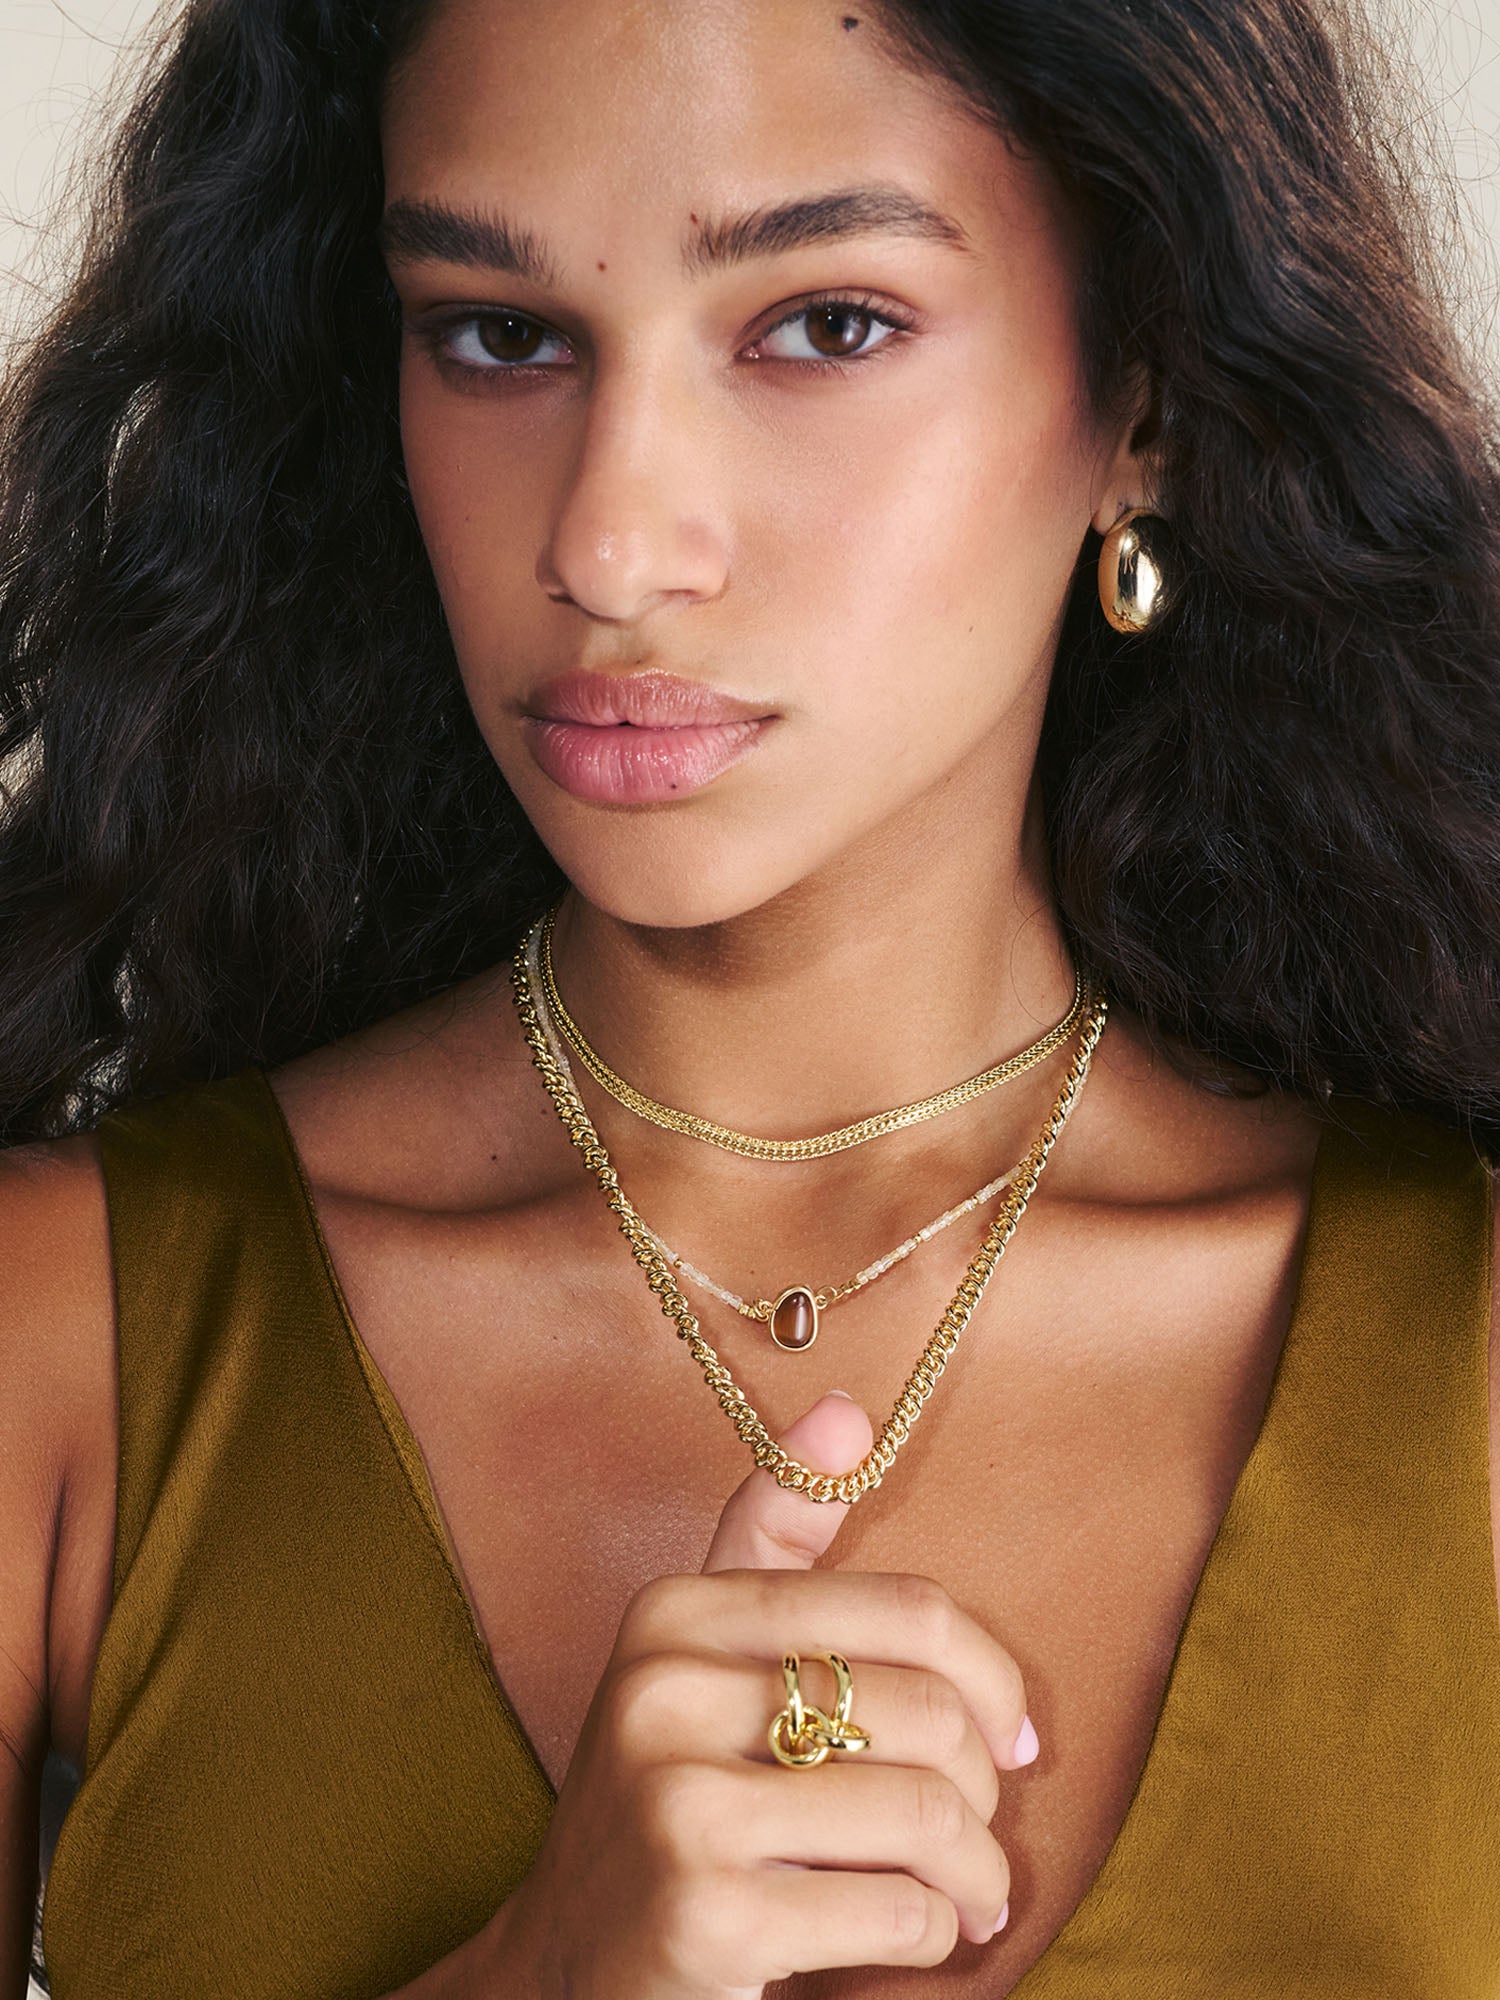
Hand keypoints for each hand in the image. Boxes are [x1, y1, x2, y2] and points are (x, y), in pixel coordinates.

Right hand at [490, 1390, 1030, 1999]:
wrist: (566, 1971)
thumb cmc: (669, 1802)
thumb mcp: (700, 1657)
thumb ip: (772, 1537)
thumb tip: (847, 1411)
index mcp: (676, 1614)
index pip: (907, 1610)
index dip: (992, 1677)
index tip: (1014, 1736)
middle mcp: (662, 1691)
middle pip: (925, 1712)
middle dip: (984, 1790)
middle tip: (984, 1837)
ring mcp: (677, 1805)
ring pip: (924, 1814)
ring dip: (979, 1873)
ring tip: (973, 1897)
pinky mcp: (706, 1917)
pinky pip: (899, 1912)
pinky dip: (936, 1935)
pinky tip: (914, 1938)